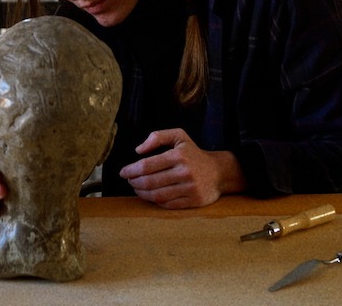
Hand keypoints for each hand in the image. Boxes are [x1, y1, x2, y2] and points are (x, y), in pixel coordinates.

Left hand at [118, 129, 243, 208]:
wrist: (218, 172)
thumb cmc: (193, 153)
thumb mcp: (179, 136)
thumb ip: (157, 137)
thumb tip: (138, 150)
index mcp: (179, 155)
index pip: (148, 165)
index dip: (132, 170)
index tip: (123, 172)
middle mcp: (184, 172)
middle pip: (151, 181)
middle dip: (135, 182)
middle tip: (129, 180)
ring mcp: (189, 188)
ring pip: (157, 195)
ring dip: (142, 193)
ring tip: (136, 188)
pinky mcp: (193, 201)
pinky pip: (168, 204)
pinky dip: (155, 201)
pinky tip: (149, 196)